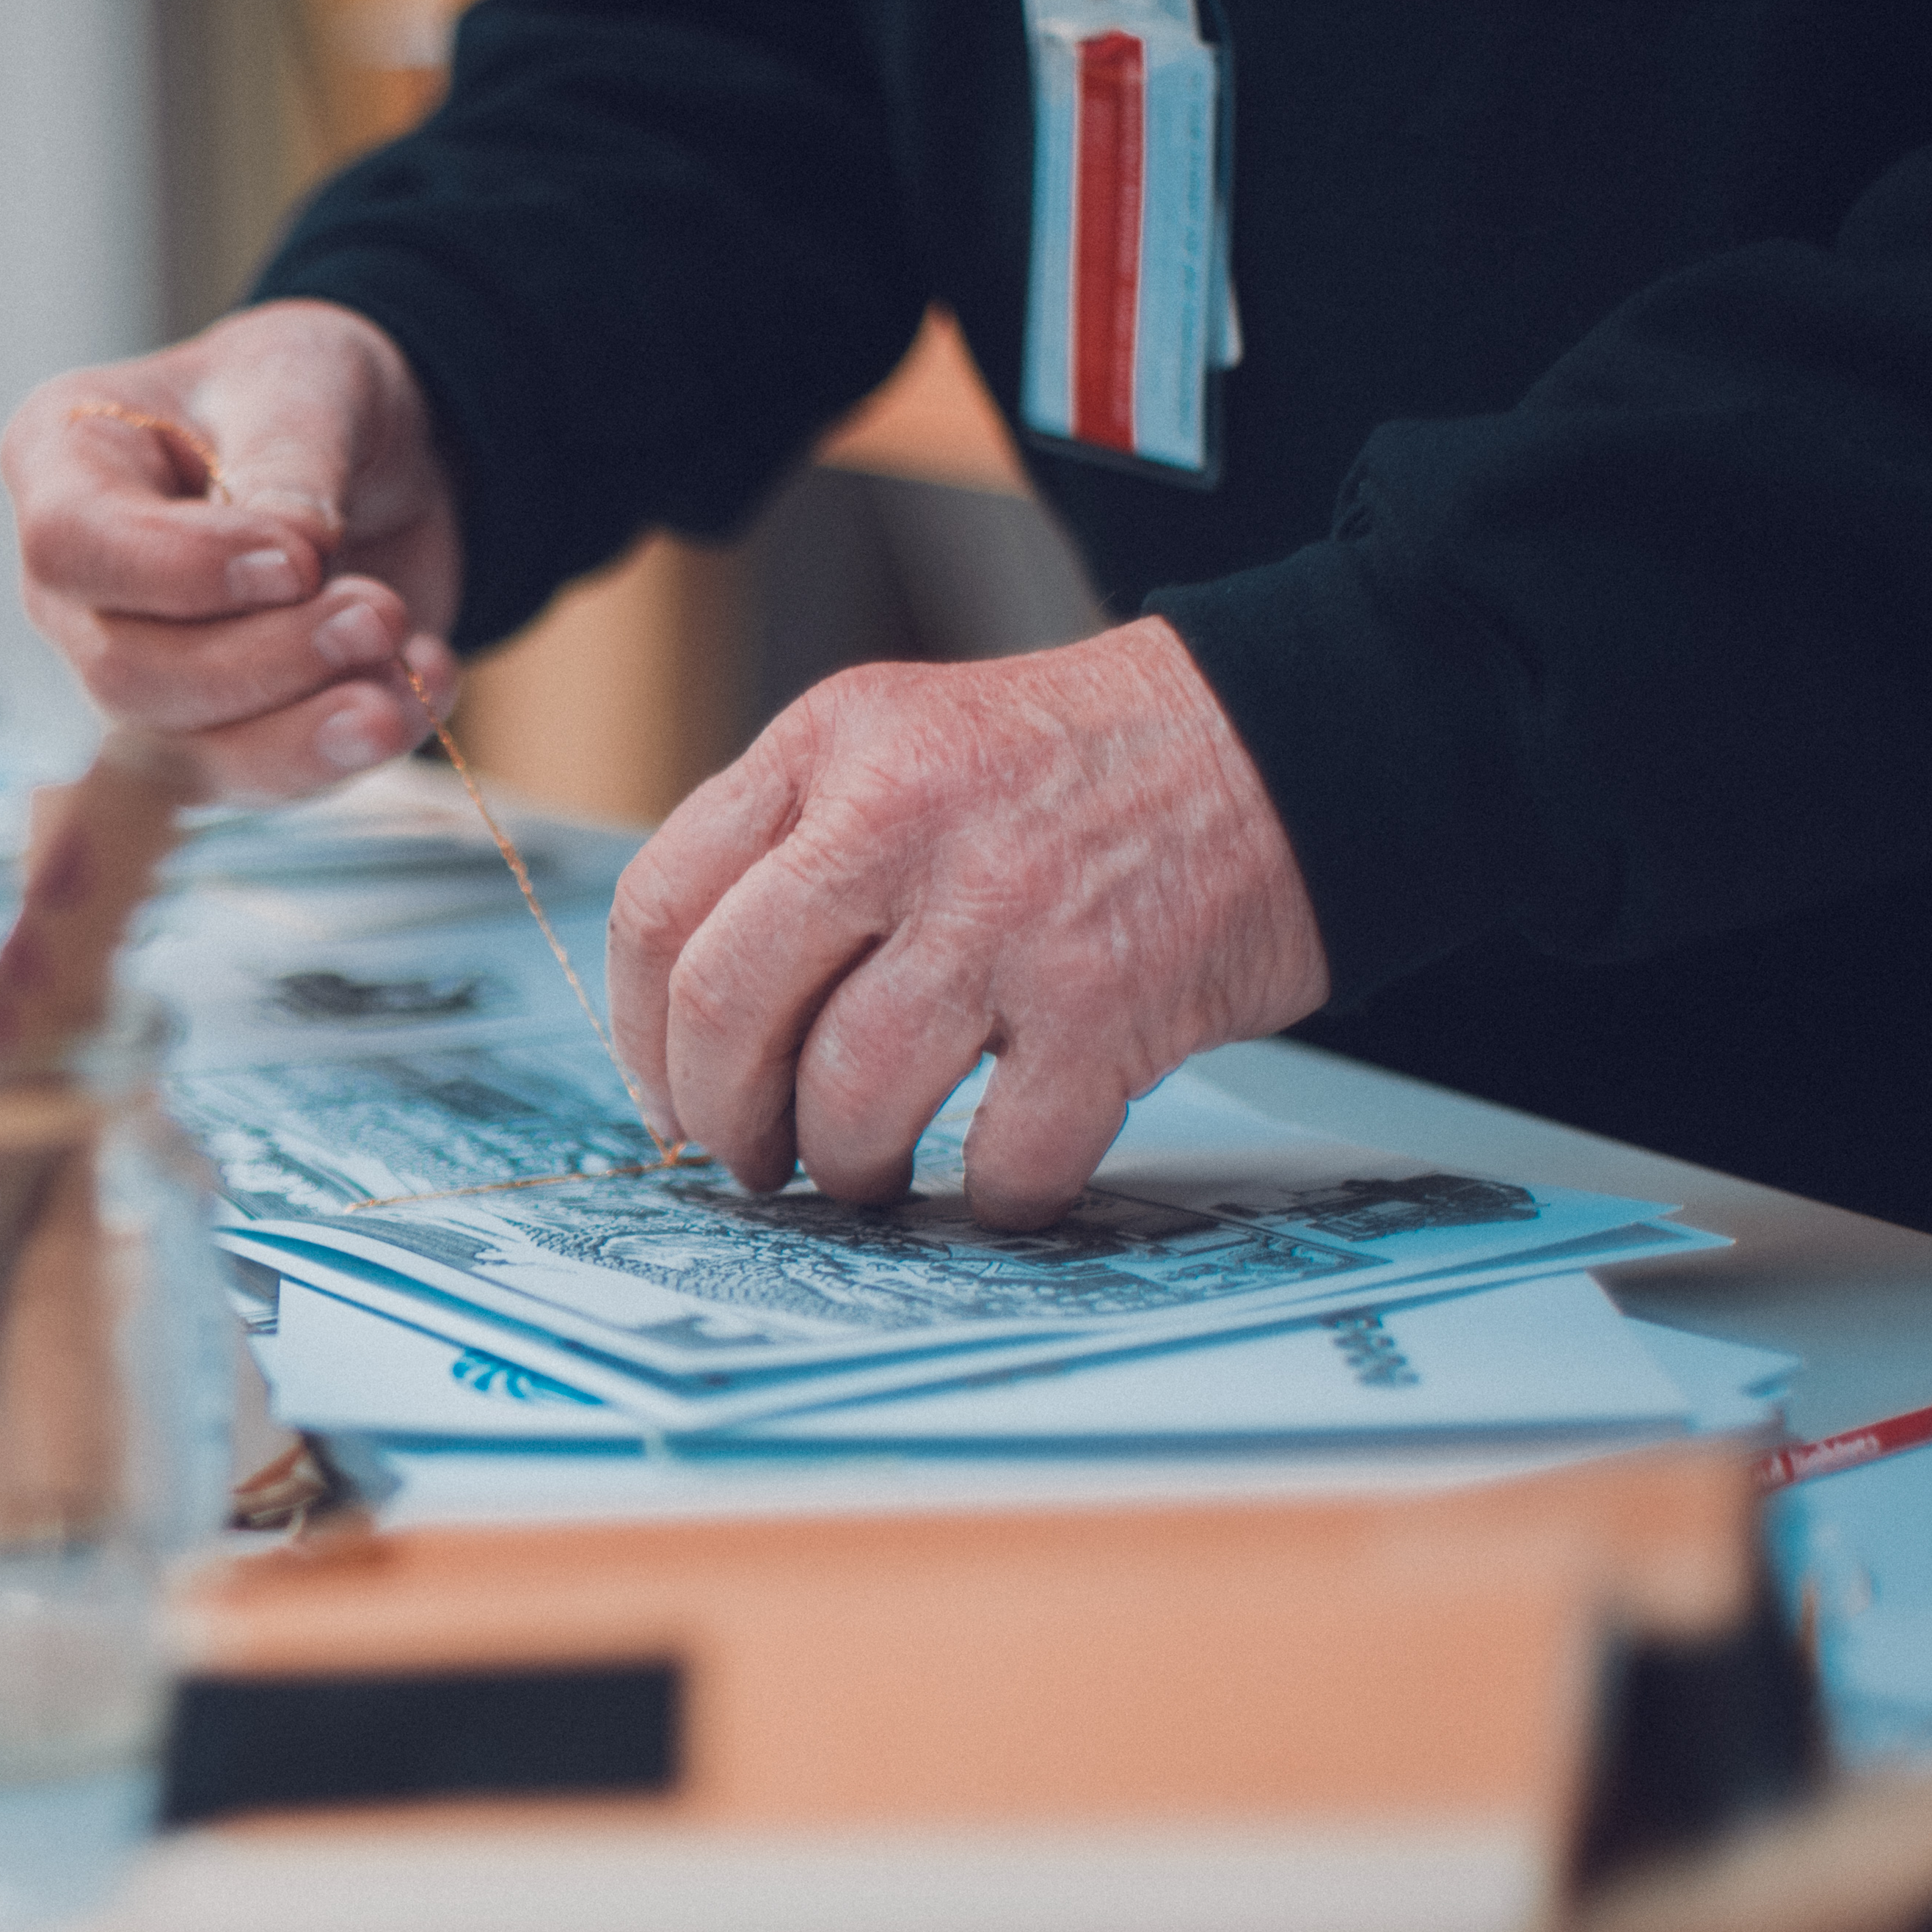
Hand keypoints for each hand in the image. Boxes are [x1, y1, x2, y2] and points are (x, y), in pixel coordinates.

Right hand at [1, 301, 465, 801]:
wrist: (373, 459)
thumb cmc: (304, 395)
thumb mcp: (307, 379)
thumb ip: (290, 456)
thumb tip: (297, 552)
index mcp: (62, 461)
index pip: (72, 544)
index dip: (181, 571)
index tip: (299, 558)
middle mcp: (79, 588)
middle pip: (126, 672)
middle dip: (262, 660)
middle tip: (380, 613)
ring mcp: (139, 672)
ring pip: (188, 751)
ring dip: (308, 729)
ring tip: (411, 672)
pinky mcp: (214, 734)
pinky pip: (262, 779)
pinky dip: (349, 749)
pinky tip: (423, 688)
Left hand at [610, 617, 1331, 1225]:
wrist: (1292, 739)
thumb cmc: (1089, 766)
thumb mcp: (907, 741)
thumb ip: (795, 850)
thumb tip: (693, 1032)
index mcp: (832, 746)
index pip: (657, 909)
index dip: (639, 1035)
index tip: (666, 1095)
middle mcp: (901, 820)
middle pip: (723, 1011)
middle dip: (721, 1120)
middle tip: (752, 1158)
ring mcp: (1004, 914)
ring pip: (847, 1097)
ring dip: (845, 1166)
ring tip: (867, 1168)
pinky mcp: (1106, 1004)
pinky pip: (1002, 1157)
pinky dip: (994, 1193)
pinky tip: (1005, 1167)